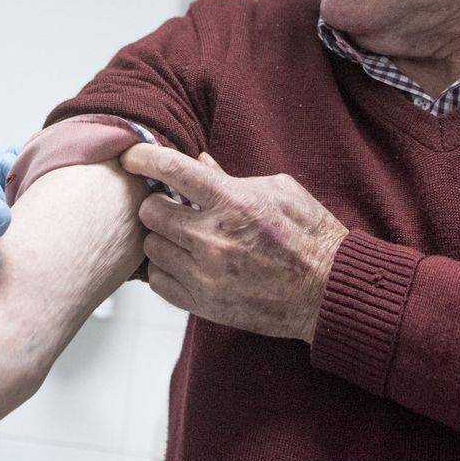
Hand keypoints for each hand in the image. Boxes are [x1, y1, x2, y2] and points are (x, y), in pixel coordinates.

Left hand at [120, 143, 347, 342]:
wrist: (328, 292)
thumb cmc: (310, 236)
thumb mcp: (279, 190)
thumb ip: (232, 175)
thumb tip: (198, 161)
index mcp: (233, 201)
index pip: (171, 169)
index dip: (143, 158)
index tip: (132, 157)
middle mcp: (212, 237)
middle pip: (150, 211)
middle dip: (156, 203)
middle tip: (171, 204)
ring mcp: (205, 274)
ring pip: (150, 248)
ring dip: (161, 238)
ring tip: (181, 236)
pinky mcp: (203, 303)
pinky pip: (158, 282)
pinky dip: (164, 269)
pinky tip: (183, 262)